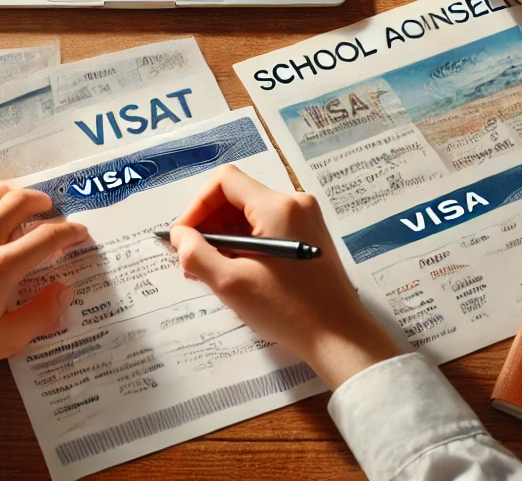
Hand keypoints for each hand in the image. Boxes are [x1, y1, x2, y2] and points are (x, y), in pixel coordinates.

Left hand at [0, 184, 86, 425]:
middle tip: (49, 209)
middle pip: (18, 202)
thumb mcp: (2, 342)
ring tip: (16, 197)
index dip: (69, 231)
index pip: (47, 237)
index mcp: (0, 267)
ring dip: (6, 191)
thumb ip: (40, 315)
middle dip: (41, 201)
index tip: (78, 232)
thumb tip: (66, 291)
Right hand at [170, 166, 401, 388]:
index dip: (197, 205)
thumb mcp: (231, 284)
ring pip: (251, 212)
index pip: (224, 182)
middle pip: (238, 196)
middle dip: (209, 222)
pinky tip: (236, 269)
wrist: (341, 338)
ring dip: (226, 234)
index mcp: (277, 207)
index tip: (185, 236)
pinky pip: (268, 226)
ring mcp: (306, 218)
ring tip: (211, 267)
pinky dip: (246, 241)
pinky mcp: (310, 235)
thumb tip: (180, 235)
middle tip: (193, 257)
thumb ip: (196, 254)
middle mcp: (294, 202)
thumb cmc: (288, 311)